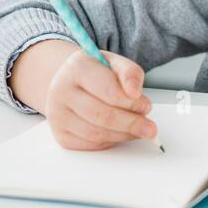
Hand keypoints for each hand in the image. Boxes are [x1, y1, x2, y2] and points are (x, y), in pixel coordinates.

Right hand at [43, 45, 157, 149]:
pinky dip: (111, 141)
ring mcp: (58, 114)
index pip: (108, 90)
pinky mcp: (60, 134)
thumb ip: (130, 73)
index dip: (131, 102)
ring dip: (123, 135)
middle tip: (150, 128)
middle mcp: (61, 90)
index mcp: (77, 67)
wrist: (69, 81)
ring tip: (138, 130)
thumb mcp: (115, 63)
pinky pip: (90, 144)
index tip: (147, 106)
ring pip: (96, 133)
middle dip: (131, 123)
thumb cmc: (96, 73)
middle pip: (102, 115)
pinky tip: (121, 134)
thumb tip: (135, 92)